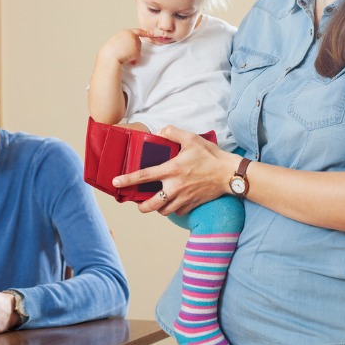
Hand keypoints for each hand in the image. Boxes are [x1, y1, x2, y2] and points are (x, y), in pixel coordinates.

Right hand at [99, 28, 152, 65]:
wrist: (109, 57)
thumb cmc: (110, 51)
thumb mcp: (117, 41)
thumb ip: (125, 40)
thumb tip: (132, 46)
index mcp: (125, 32)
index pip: (137, 31)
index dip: (145, 32)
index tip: (150, 33)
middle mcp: (131, 36)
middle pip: (138, 42)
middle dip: (135, 49)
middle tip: (125, 53)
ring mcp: (134, 43)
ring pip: (138, 50)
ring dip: (133, 55)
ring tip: (124, 56)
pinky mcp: (136, 50)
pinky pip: (138, 57)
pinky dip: (134, 60)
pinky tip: (127, 60)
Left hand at [112, 125, 236, 215]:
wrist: (229, 174)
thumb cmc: (210, 156)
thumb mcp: (191, 138)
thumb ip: (173, 133)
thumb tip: (161, 132)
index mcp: (171, 170)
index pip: (144, 176)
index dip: (127, 180)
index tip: (115, 183)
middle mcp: (174, 187)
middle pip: (151, 205)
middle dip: (141, 207)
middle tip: (138, 204)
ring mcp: (184, 198)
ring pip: (164, 211)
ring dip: (158, 208)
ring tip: (156, 202)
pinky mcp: (192, 204)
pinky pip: (178, 211)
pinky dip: (173, 209)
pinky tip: (174, 202)